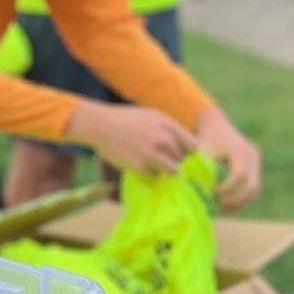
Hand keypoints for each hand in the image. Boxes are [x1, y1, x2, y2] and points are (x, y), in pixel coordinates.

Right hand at [67, 100, 199, 177]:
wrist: (100, 125)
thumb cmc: (126, 118)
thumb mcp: (152, 115)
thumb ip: (170, 128)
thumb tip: (185, 144)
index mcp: (168, 125)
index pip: (193, 146)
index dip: (190, 153)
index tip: (183, 156)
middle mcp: (163, 140)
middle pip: (183, 160)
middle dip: (176, 162)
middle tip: (165, 161)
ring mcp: (152, 154)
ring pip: (172, 172)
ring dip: (166, 171)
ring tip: (156, 167)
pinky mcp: (139, 166)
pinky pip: (154, 177)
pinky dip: (150, 175)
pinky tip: (142, 167)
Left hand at [193, 104, 262, 210]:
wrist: (215, 125)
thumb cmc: (204, 138)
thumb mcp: (201, 149)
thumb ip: (201, 167)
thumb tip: (199, 189)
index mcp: (239, 149)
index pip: (239, 175)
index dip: (227, 189)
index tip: (213, 194)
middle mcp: (252, 154)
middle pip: (251, 185)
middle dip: (234, 200)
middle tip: (218, 207)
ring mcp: (256, 161)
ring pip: (254, 190)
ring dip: (240, 203)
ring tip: (222, 209)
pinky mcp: (255, 167)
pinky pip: (253, 188)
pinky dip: (242, 199)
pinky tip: (227, 204)